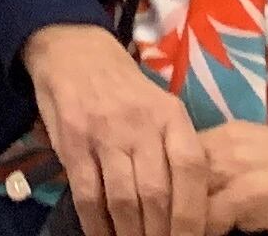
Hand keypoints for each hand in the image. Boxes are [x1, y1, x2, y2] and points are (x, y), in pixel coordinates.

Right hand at [21, 24, 208, 235]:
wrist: (73, 51)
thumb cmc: (125, 89)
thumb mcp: (160, 107)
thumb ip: (175, 150)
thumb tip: (194, 208)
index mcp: (170, 115)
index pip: (191, 171)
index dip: (193, 215)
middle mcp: (141, 123)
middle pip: (157, 193)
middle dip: (160, 234)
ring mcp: (105, 132)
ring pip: (124, 199)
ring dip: (130, 234)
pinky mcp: (73, 142)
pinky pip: (88, 194)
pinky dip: (97, 225)